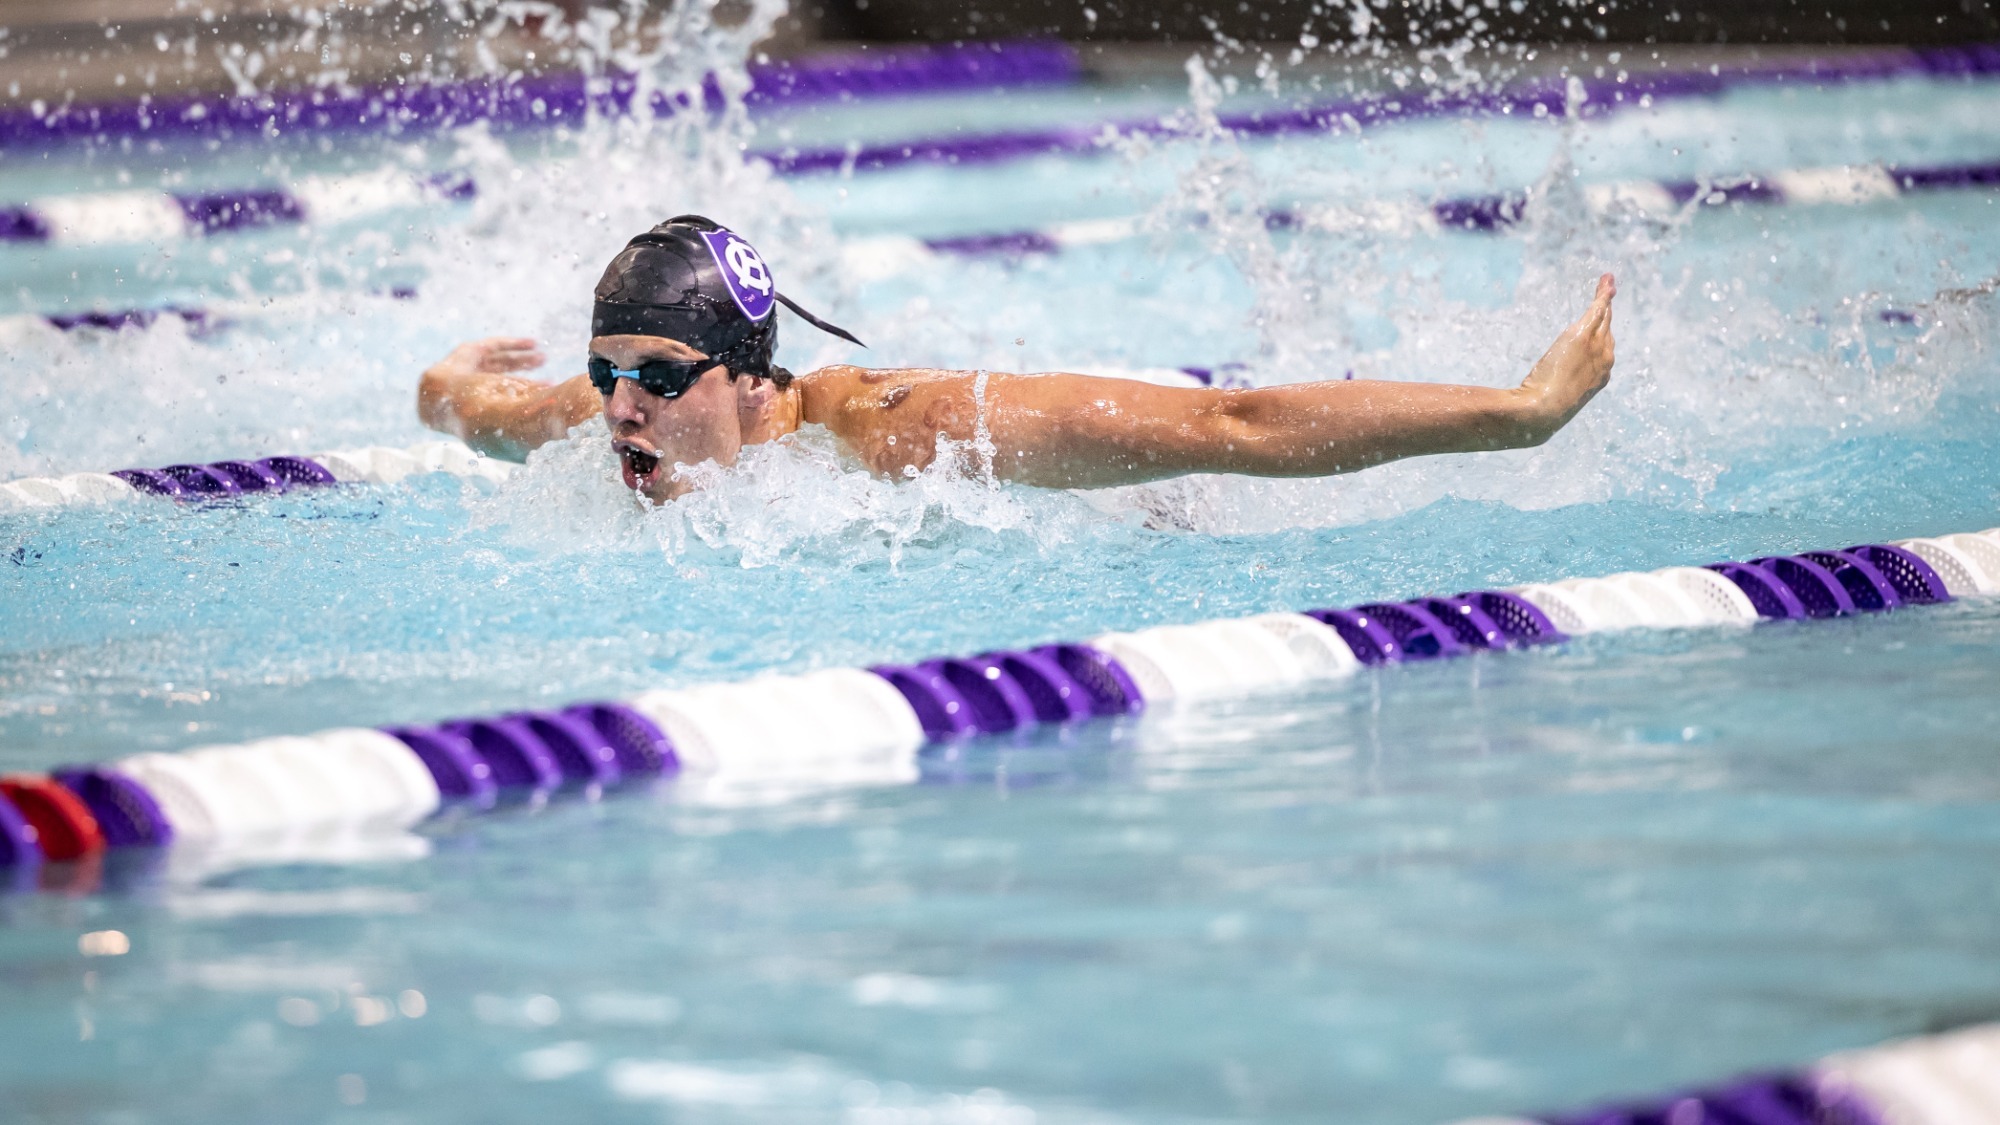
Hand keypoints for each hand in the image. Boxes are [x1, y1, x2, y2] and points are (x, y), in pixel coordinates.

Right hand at [417, 337, 545, 434]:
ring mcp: (468, 369)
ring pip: (500, 360)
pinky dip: (513, 344)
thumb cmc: (475, 412)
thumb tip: (555, 412)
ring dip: (522, 356)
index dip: (530, 388)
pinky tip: (532, 343)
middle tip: (545, 362)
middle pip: (504, 374)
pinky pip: (493, 345)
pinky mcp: (466, 353)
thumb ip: (527, 406)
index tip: (551, 383)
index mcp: (483, 403)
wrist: (444, 399)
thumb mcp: (507, 411)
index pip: (511, 393)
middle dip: (525, 367)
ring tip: (543, 356)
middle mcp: (475, 386)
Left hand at [1516, 274, 1615, 439]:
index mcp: (1600, 377)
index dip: (1603, 335)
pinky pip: (1598, 308)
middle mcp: (1605, 360)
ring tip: (1607, 282)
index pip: (1604, 349)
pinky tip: (1605, 281)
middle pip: (1607, 330)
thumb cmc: (1542, 410)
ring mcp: (1597, 347)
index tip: (1601, 324)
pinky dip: (1602, 294)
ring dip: (1605, 298)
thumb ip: (1552, 389)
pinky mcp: (1584, 336)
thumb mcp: (1551, 398)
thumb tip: (1539, 393)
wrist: (1542, 411)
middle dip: (1607, 312)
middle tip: (1607, 295)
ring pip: (1604, 316)